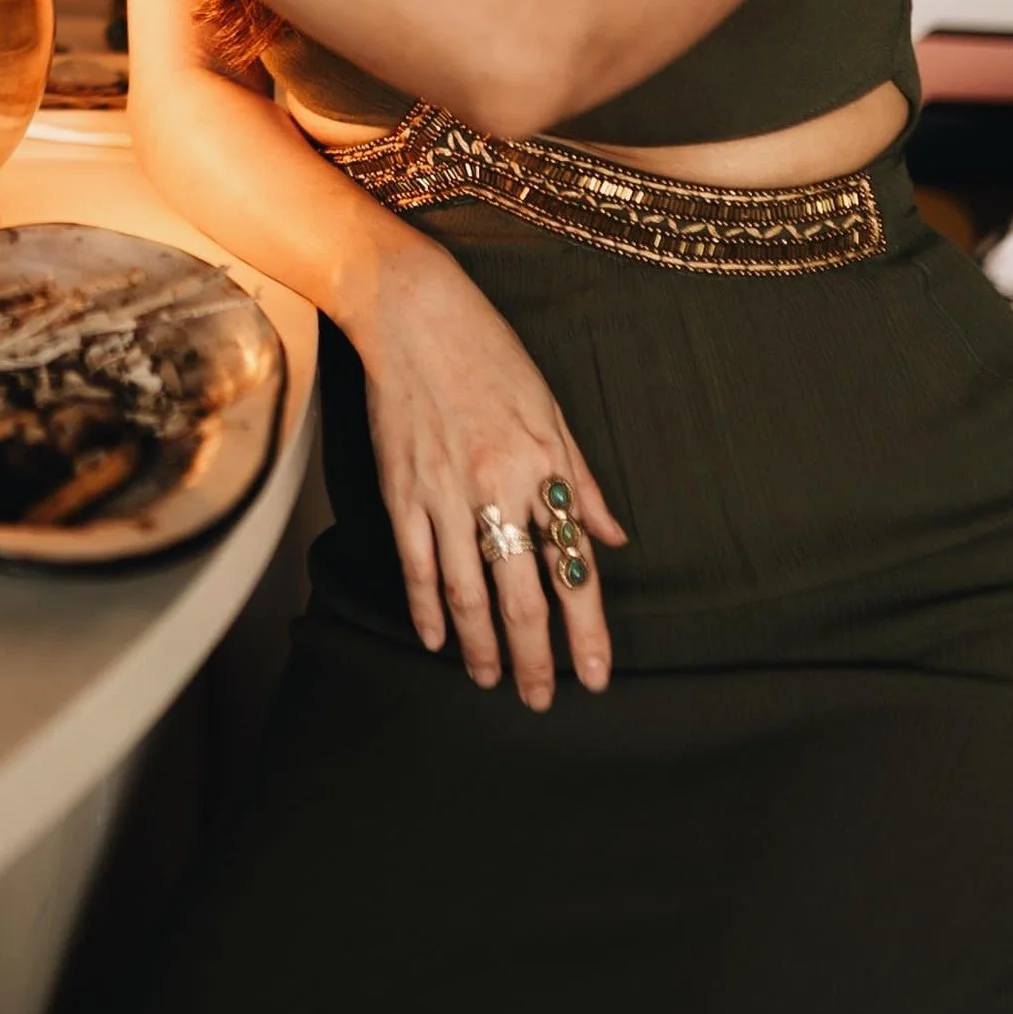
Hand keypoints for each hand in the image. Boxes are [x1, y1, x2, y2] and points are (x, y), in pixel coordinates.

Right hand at [344, 220, 626, 705]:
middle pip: (521, 594)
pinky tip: (436, 638)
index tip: (598, 675)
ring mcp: (443, 492)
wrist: (412, 314)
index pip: (573, 567)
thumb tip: (612, 538)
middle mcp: (496, 487)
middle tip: (541, 700)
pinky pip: (416, 562)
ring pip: (465, 590)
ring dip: (481, 644)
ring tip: (490, 680)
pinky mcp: (399, 489)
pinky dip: (425, 607)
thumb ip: (582, 481)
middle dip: (534, 657)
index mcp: (543, 468)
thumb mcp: (552, 410)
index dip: (588, 630)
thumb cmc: (489, 352)